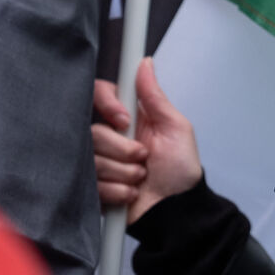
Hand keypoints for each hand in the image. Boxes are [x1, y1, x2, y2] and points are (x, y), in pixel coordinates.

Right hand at [92, 58, 203, 223]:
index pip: (100, 96)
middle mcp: (111, 138)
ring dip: (124, 173)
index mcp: (129, 118)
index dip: (108, 106)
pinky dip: (117, 191)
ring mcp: (100, 163)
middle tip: (144, 158)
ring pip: (93, 160)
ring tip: (141, 178)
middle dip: (123, 149)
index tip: (124, 120)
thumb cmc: (181, 169)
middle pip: (94, 132)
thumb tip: (144, 63)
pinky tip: (131, 193)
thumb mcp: (176, 128)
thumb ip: (155, 97)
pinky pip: (92, 185)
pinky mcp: (94, 189)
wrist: (177, 210)